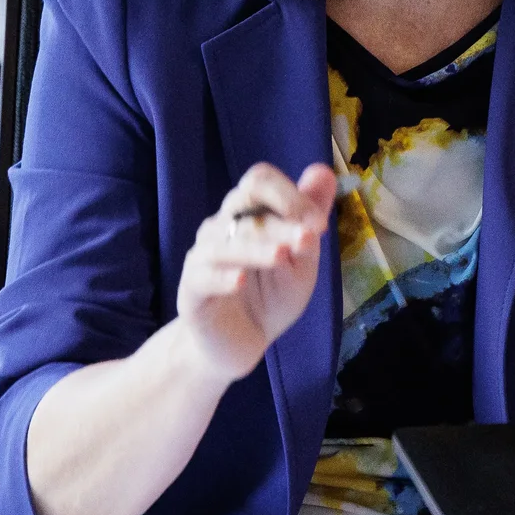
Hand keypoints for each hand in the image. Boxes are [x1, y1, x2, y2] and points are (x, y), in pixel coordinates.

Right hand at [173, 162, 336, 382]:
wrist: (241, 342)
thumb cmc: (271, 296)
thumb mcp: (302, 260)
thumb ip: (309, 220)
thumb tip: (323, 171)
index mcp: (248, 214)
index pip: (260, 181)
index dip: (290, 194)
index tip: (319, 223)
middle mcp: (222, 226)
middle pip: (244, 201)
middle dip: (281, 215)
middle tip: (309, 237)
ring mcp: (204, 255)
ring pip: (227, 241)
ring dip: (258, 247)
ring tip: (283, 256)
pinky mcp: (191, 289)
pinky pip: (203, 276)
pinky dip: (222, 277)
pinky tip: (239, 281)